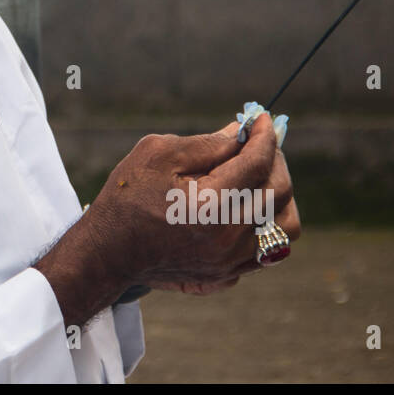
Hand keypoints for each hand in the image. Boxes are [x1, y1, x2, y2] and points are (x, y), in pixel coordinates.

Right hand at [35, 115, 301, 326]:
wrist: (107, 252)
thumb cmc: (127, 197)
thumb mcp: (157, 154)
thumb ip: (207, 142)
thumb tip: (240, 133)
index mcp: (211, 205)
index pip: (258, 162)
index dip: (264, 135)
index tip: (262, 118)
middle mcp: (229, 238)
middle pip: (279, 192)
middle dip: (274, 159)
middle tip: (259, 143)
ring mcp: (231, 262)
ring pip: (286, 227)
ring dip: (280, 197)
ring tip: (260, 178)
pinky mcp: (227, 275)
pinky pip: (268, 250)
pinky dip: (265, 224)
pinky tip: (242, 208)